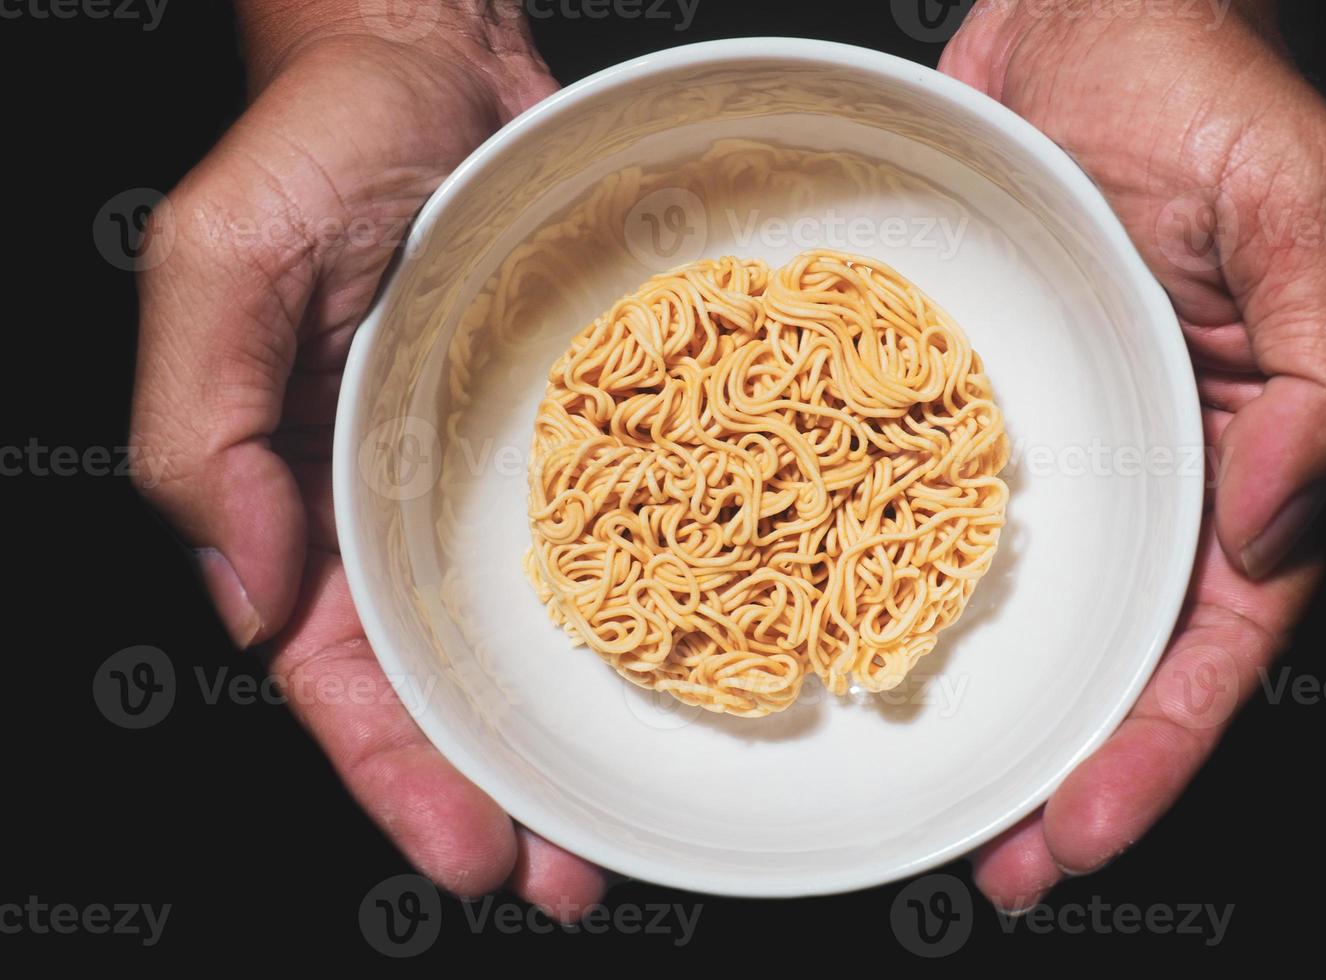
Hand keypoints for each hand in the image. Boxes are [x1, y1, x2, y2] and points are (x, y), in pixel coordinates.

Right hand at [130, 2, 604, 915]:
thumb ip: (202, 431)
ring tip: (633, 826)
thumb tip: (247, 594)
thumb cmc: (318, 146)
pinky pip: (617, 536)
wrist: (435, 60)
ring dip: (575, 736)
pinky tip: (699, 667)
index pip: (339, 672)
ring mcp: (494, 477)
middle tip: (570, 877)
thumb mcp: (220, 266)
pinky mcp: (582, 430)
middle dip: (498, 792)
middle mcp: (404, 509)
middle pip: (447, 686)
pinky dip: (652, 612)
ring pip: (534, 639)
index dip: (396, 773)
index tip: (467, 856)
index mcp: (306, 500)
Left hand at [939, 1, 1325, 909]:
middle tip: (989, 864)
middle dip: (1059, 770)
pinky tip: (841, 635)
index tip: (1083, 838)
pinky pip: (925, 510)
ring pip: (1019, 609)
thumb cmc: (1209, 99)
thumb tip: (1279, 526)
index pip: (1213, 643)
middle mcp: (1145, 474)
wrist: (1091, 20)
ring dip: (975, 708)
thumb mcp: (1309, 215)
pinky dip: (891, 583)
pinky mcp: (960, 408)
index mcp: (1245, 458)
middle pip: (1110, 656)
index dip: (1156, 751)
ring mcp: (1049, 449)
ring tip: (918, 796)